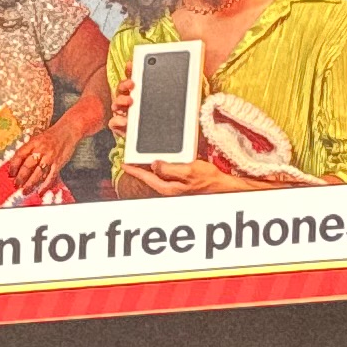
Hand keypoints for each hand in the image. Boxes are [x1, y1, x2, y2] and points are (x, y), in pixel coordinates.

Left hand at [7, 117, 88, 191]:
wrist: (68, 131)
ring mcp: (50, 157)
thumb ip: (28, 150)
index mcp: (33, 143)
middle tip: (16, 185)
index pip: (19, 155)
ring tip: (25, 191)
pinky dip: (45, 185)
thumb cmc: (51, 136)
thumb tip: (18, 163)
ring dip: (31, 183)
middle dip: (20, 177)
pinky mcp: (58, 163)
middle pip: (28, 166)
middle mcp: (40, 150)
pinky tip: (40, 191)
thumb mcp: (37, 139)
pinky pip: (51, 176)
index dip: (13, 165)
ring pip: (38, 173)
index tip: (9, 173)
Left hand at [115, 155, 266, 196]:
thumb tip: (153, 165)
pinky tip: (161, 161)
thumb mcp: (189, 171)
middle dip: (139, 167)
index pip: (145, 176)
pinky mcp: (182, 183)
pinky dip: (161, 167)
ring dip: (149, 166)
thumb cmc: (208, 180)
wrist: (223, 186)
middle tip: (130, 157)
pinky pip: (167, 174)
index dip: (133, 169)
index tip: (123, 163)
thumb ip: (170, 169)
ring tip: (141, 158)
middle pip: (149, 176)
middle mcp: (169, 188)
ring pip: (157, 175)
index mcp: (167, 187)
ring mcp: (175, 187)